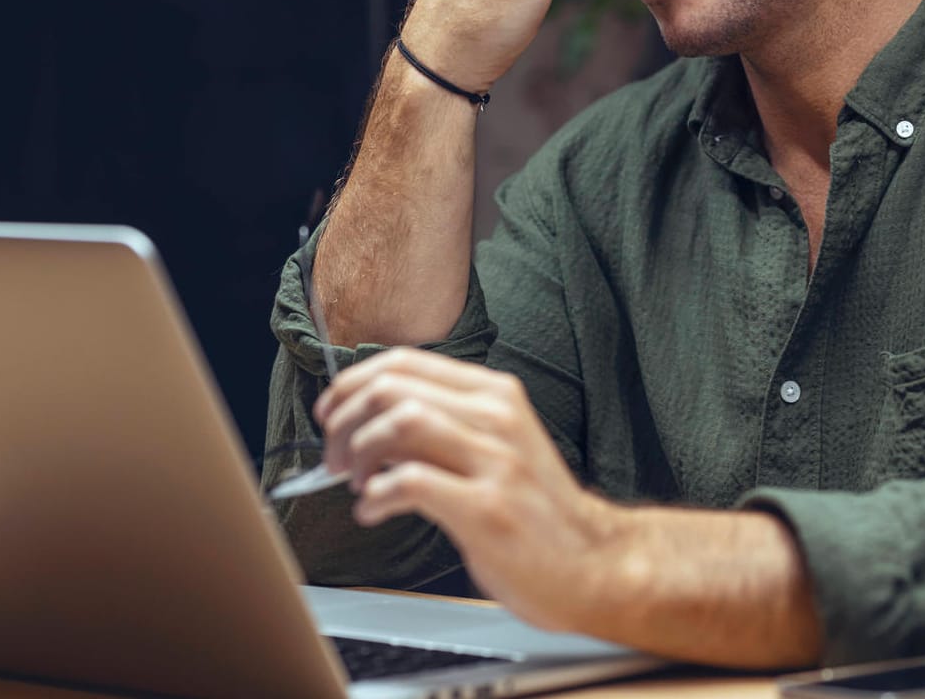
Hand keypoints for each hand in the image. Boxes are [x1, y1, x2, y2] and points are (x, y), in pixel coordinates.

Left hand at [313, 347, 613, 630]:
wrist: (594, 563)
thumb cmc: (537, 510)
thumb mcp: (498, 445)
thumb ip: (445, 424)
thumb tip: (370, 419)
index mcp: (495, 395)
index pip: (404, 362)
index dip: (352, 383)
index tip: (331, 412)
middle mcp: (496, 418)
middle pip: (394, 388)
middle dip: (345, 420)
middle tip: (334, 456)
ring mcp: (495, 462)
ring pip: (401, 423)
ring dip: (359, 452)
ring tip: (356, 482)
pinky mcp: (488, 509)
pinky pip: (410, 483)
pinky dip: (376, 496)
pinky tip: (373, 510)